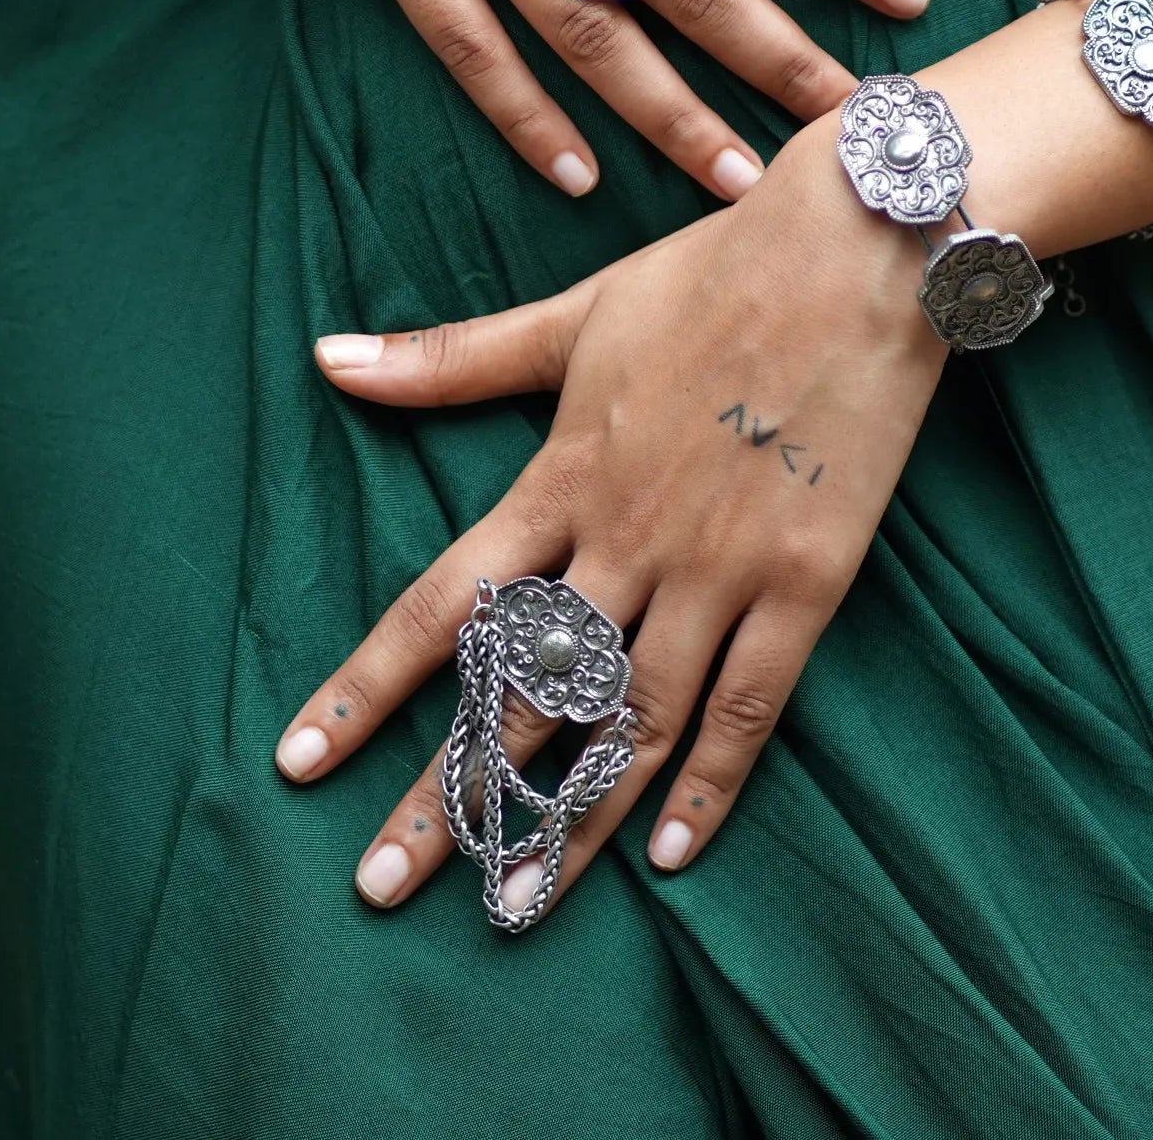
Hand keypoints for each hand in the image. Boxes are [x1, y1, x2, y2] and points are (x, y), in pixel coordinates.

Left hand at [270, 121, 946, 913]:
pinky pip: (748, 707)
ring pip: (628, 719)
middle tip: (380, 887)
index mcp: (562, 476)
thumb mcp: (573, 315)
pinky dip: (706, 785)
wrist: (856, 247)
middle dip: (449, 796)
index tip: (296, 760)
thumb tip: (328, 359)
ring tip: (514, 904)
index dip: (366, 687)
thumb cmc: (710, 271)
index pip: (442, 605)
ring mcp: (720, 567)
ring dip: (568, 820)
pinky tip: (670, 855)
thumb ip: (453, 359)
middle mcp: (627, 538)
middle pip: (522, 691)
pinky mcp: (807, 581)